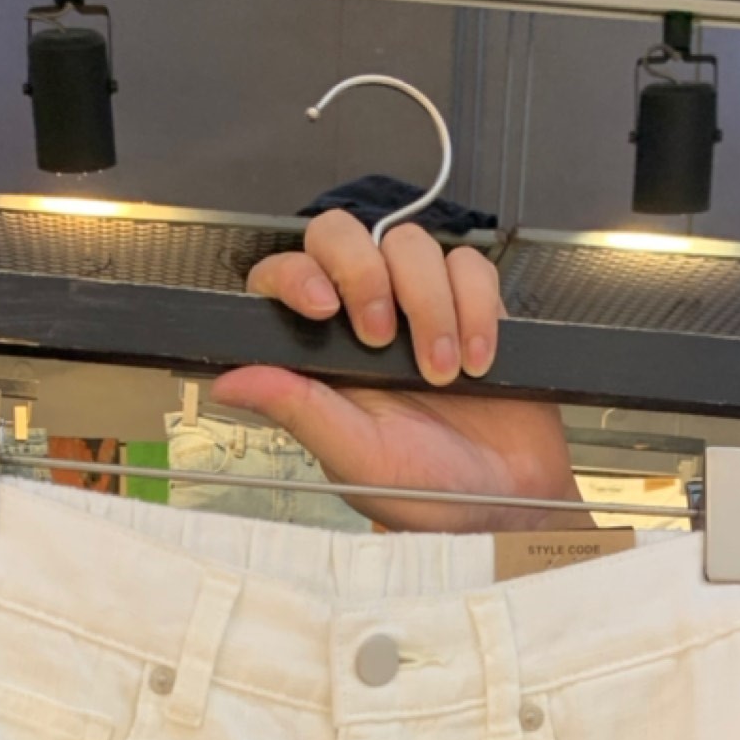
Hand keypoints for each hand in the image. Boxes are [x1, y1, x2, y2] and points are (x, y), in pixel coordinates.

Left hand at [217, 210, 584, 533]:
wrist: (508, 504)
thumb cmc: (429, 494)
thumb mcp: (355, 460)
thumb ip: (298, 410)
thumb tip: (230, 383)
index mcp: (321, 358)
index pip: (283, 278)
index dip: (294, 275)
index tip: (320, 307)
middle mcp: (362, 323)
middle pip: (341, 235)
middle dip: (363, 272)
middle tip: (383, 337)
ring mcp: (418, 307)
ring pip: (410, 245)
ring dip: (429, 306)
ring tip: (440, 372)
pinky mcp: (471, 304)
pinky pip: (469, 268)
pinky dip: (476, 309)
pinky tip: (476, 360)